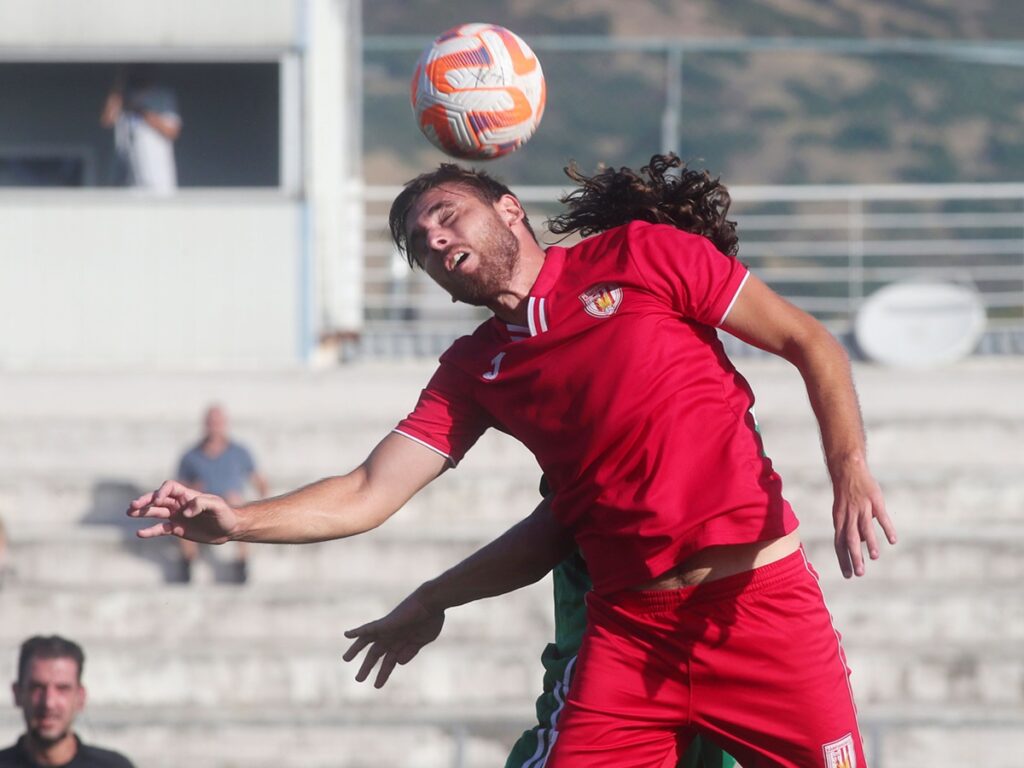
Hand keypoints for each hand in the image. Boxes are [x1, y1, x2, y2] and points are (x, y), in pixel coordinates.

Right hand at [126, 480, 238, 543]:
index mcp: (187, 495)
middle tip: (133, 506)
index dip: (162, 492)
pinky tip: (140, 533)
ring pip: (155, 512)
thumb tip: (185, 512)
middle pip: (158, 499)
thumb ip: (201, 504)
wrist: (229, 529)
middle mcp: (179, 503)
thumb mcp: (217, 506)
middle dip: (145, 501)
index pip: (169, 487)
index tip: (159, 501)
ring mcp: (177, 516)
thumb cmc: (225, 514)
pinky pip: (160, 528)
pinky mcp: (177, 529)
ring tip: (130, 512)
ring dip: (143, 512)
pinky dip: (150, 531)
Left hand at [342, 593, 444, 687]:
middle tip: (358, 679)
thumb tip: (399, 664)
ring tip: (345, 659)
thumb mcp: (421, 641)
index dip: (383, 674)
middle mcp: (392, 637)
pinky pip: (368, 628)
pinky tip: (347, 634)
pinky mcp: (385, 623)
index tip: (377, 686)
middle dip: (367, 667)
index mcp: (402, 643)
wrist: (433, 603)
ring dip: (356, 650)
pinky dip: (358, 631)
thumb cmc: (431, 620)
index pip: (389, 661)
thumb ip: (410, 652)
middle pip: (375, 654)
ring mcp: (388, 630)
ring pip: (367, 641)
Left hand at [830, 458, 896, 577]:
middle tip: (859, 573)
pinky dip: (887, 528)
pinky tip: (892, 540)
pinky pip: (881, 517)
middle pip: (849, 539)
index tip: (848, 576)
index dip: (843, 559)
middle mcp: (849, 516)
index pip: (839, 544)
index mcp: (839, 520)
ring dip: (869, 543)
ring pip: (864, 528)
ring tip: (874, 557)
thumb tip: (859, 544)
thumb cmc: (846, 494)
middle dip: (854, 557)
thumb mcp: (842, 512)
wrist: (848, 470)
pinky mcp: (874, 500)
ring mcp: (861, 508)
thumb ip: (849, 528)